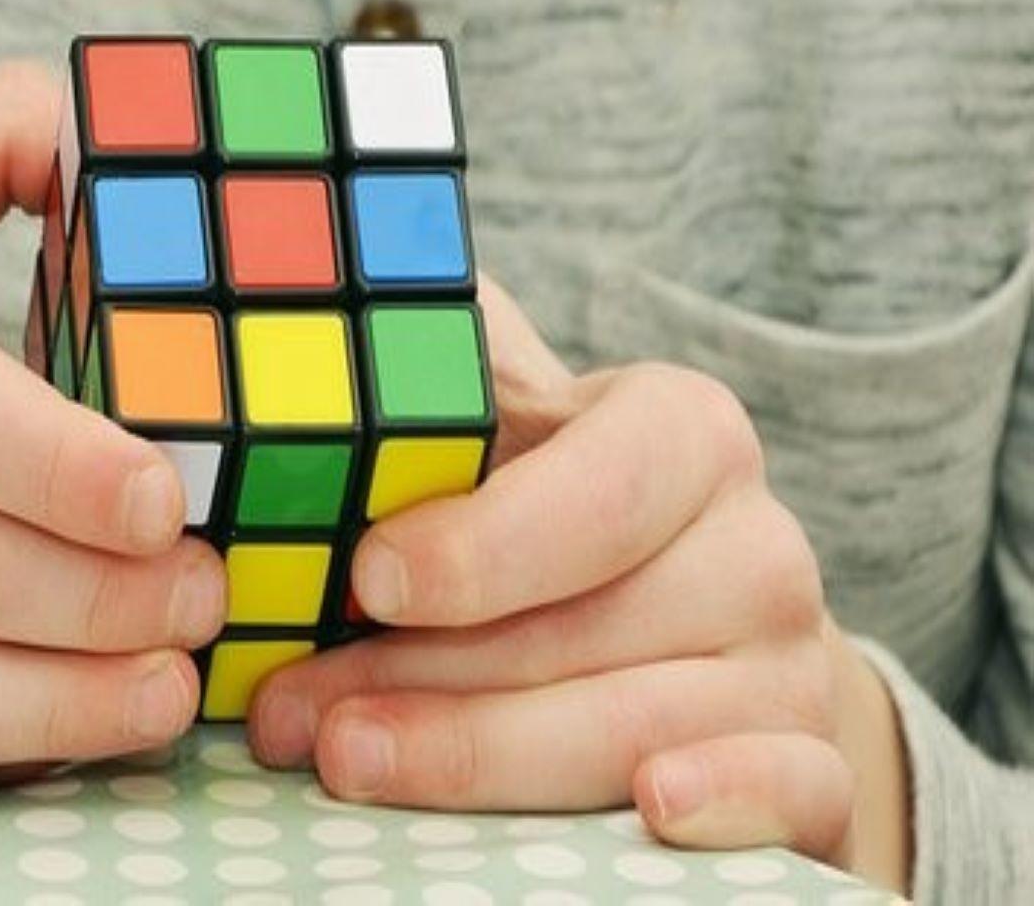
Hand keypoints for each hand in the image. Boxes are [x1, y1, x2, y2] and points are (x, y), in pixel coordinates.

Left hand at [246, 279, 911, 890]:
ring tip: (346, 761)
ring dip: (484, 757)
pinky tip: (653, 810)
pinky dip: (733, 803)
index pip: (601, 486)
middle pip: (589, 627)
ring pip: (647, 725)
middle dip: (421, 675)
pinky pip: (796, 792)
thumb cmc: (541, 511)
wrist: (685, 624)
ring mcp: (795, 661)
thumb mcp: (490, 419)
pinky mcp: (817, 768)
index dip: (487, 541)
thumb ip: (425, 367)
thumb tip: (309, 298)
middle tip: (291, 710)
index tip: (370, 578)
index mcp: (684, 435)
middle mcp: (756, 544)